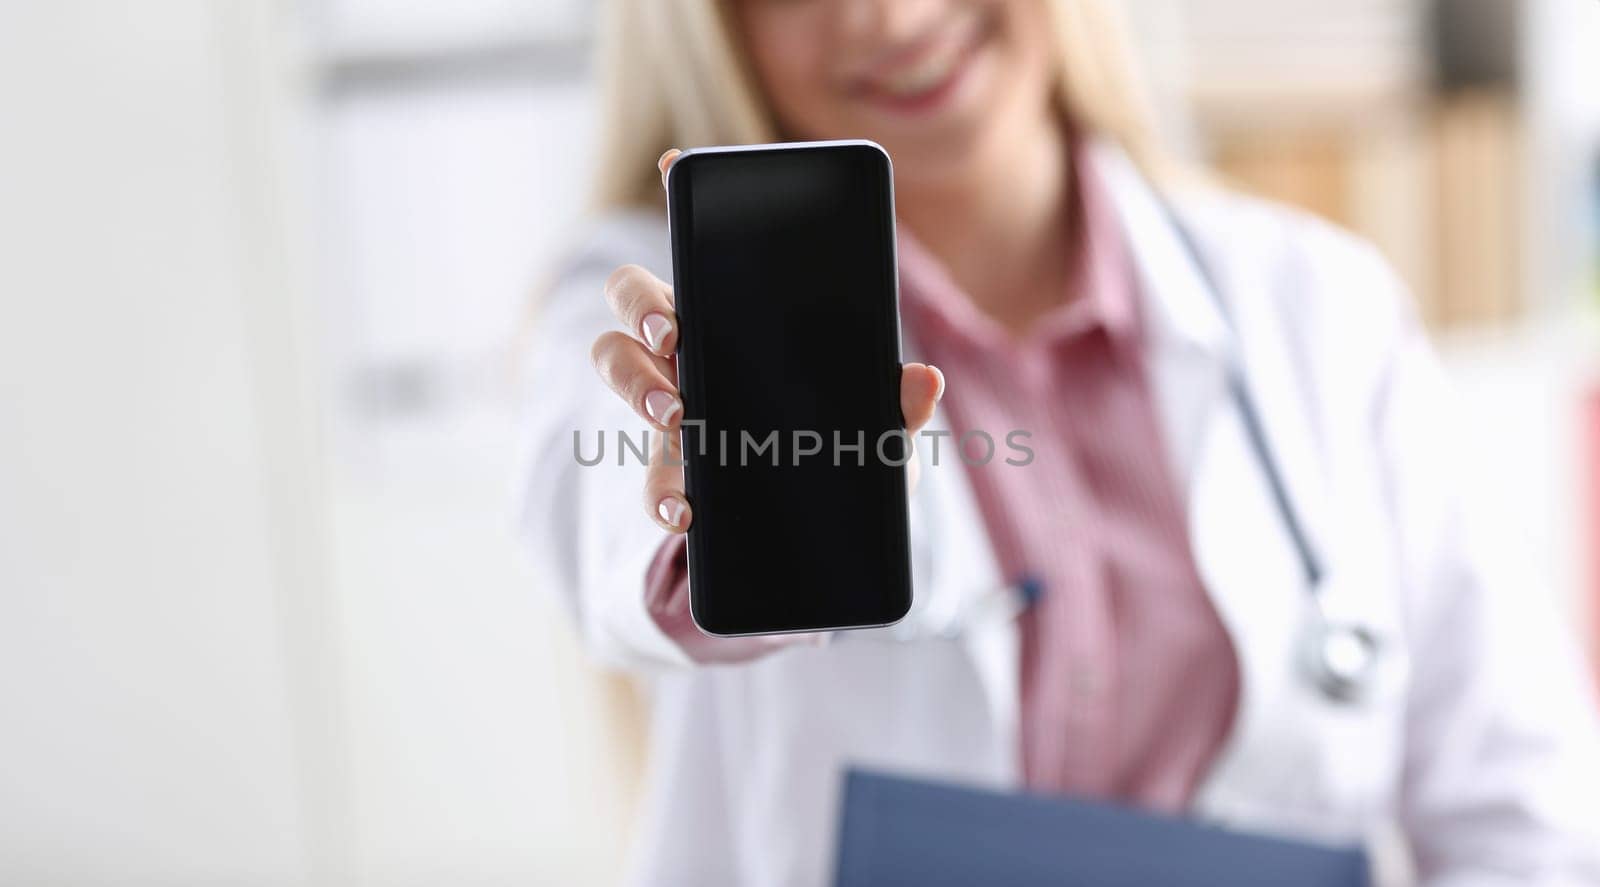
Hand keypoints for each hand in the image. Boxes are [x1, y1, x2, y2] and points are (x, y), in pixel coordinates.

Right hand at [590, 149, 944, 533]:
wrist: (814, 529)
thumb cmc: (839, 446)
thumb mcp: (877, 427)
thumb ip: (896, 405)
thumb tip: (925, 379)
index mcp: (735, 311)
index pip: (700, 240)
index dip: (680, 192)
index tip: (674, 163)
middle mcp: (688, 346)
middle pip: (631, 293)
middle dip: (644, 305)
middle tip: (677, 334)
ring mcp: (669, 402)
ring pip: (614, 361)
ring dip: (636, 382)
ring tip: (675, 415)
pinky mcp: (669, 469)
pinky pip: (646, 473)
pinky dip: (660, 491)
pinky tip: (685, 509)